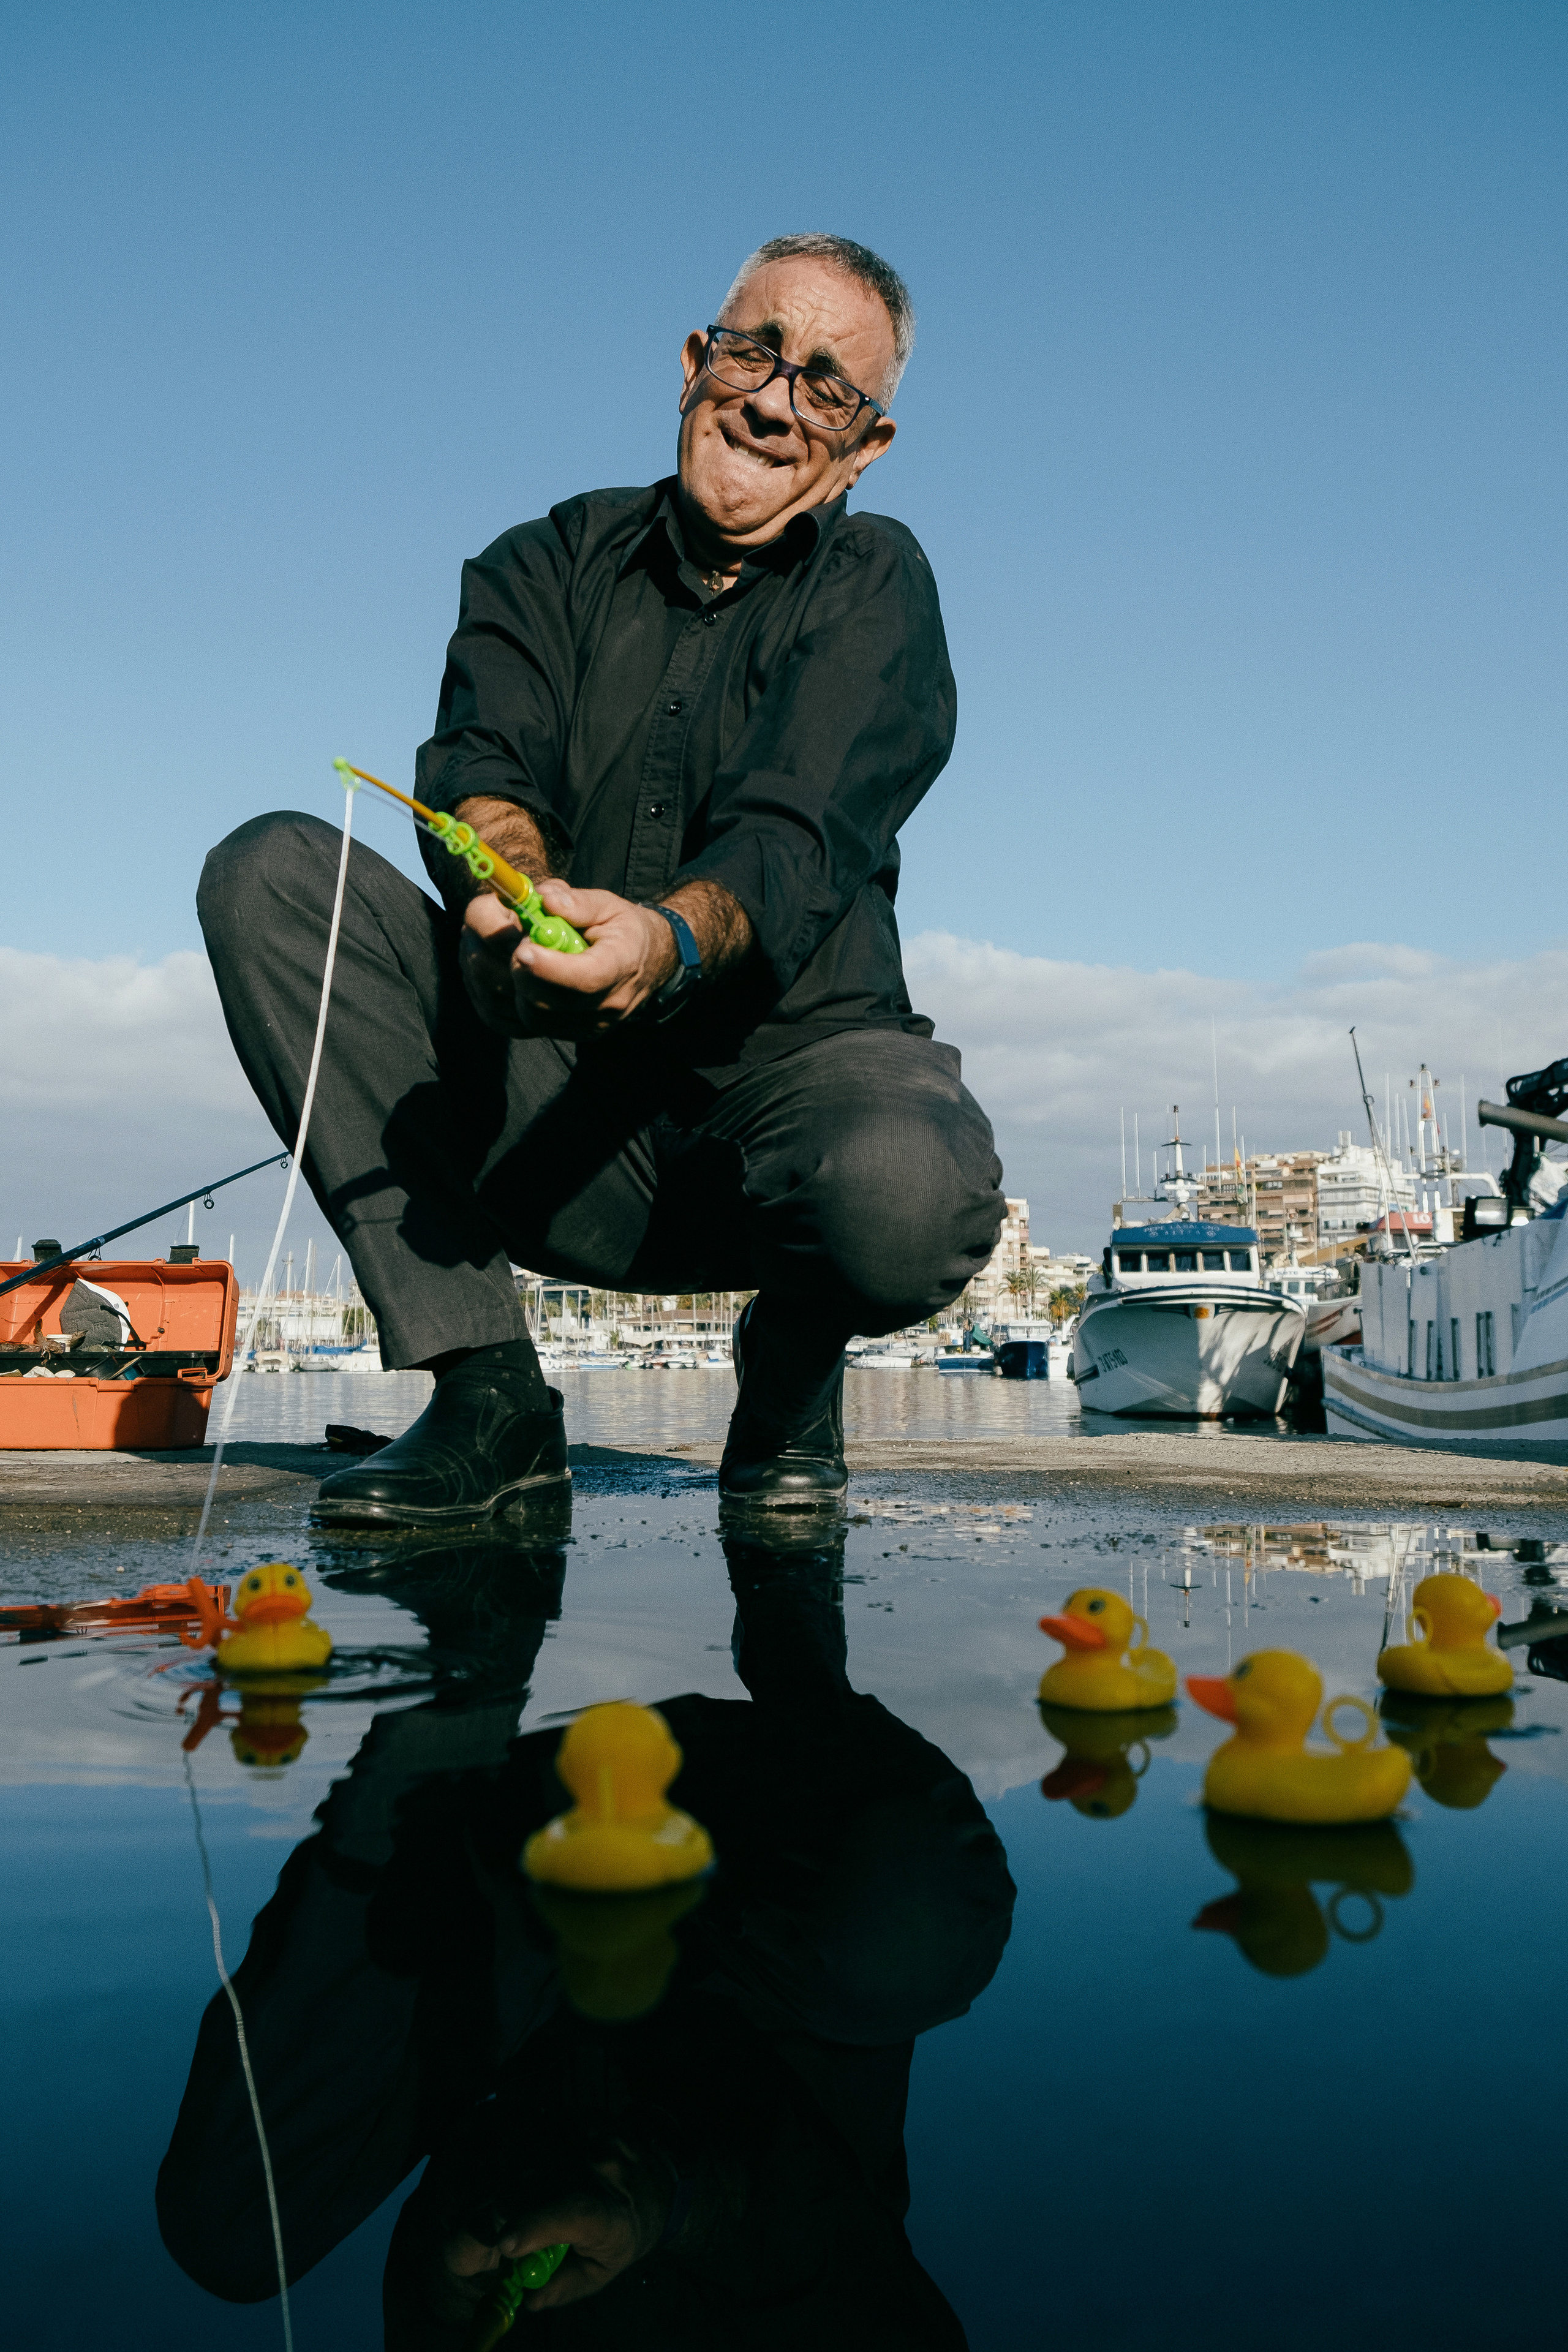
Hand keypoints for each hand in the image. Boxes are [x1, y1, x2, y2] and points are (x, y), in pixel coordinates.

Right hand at [442, 2149, 669, 2312]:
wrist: (659, 2184)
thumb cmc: (623, 2234)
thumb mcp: (600, 2272)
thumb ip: (563, 2287)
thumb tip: (527, 2298)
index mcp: (610, 2216)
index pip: (575, 2214)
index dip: (538, 2226)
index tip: (506, 2243)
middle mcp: (604, 2171)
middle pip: (535, 2183)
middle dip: (508, 2208)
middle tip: (508, 2225)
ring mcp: (596, 2137)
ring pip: (531, 2154)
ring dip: (517, 2179)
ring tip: (534, 2195)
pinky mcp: (586, 2118)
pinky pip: (540, 2133)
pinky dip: (531, 2154)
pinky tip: (544, 2169)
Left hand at [459, 883, 676, 1039]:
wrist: (646, 964)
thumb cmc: (622, 929)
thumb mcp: (609, 905)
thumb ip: (578, 902)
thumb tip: (544, 898)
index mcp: (623, 965)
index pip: (585, 979)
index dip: (549, 968)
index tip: (522, 947)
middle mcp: (608, 1005)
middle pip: (548, 1004)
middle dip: (519, 973)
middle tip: (510, 941)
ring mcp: (589, 1027)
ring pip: (532, 1019)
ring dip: (511, 986)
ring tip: (512, 954)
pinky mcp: (572, 1035)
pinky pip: (529, 1027)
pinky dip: (512, 1000)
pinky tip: (513, 974)